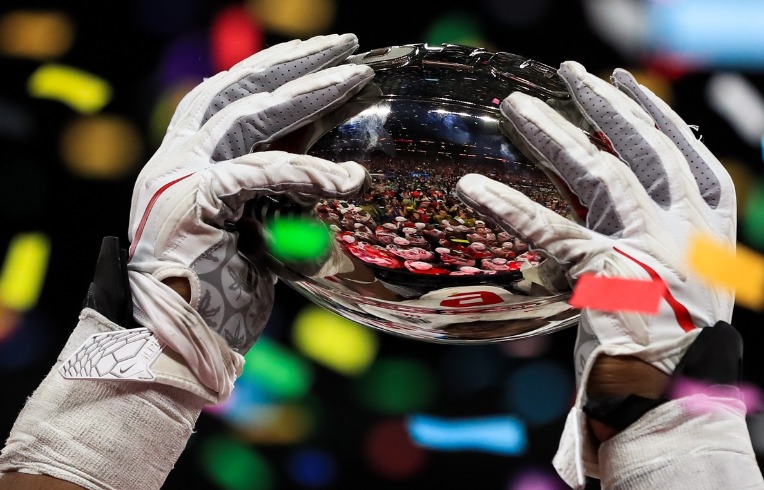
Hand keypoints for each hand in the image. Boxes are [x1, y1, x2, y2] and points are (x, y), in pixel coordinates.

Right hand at [126, 33, 373, 396]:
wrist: (171, 350)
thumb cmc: (219, 299)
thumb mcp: (257, 229)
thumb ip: (279, 191)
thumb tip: (329, 161)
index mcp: (189, 162)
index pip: (233, 97)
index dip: (277, 71)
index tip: (324, 56)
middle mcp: (177, 159)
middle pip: (239, 89)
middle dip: (296, 62)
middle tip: (347, 44)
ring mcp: (178, 177)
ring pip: (248, 115)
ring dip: (307, 92)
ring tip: (355, 77)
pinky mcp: (192, 203)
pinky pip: (258, 173)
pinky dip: (306, 171)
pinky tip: (349, 178)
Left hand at [456, 62, 735, 386]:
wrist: (677, 400)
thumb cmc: (672, 349)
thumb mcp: (682, 285)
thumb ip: (656, 245)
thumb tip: (613, 217)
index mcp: (711, 229)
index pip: (684, 153)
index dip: (654, 114)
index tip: (627, 83)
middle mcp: (688, 228)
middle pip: (644, 148)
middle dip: (606, 105)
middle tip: (572, 72)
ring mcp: (650, 247)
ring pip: (600, 171)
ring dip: (554, 134)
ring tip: (517, 106)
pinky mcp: (606, 273)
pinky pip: (549, 230)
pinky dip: (508, 207)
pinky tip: (473, 188)